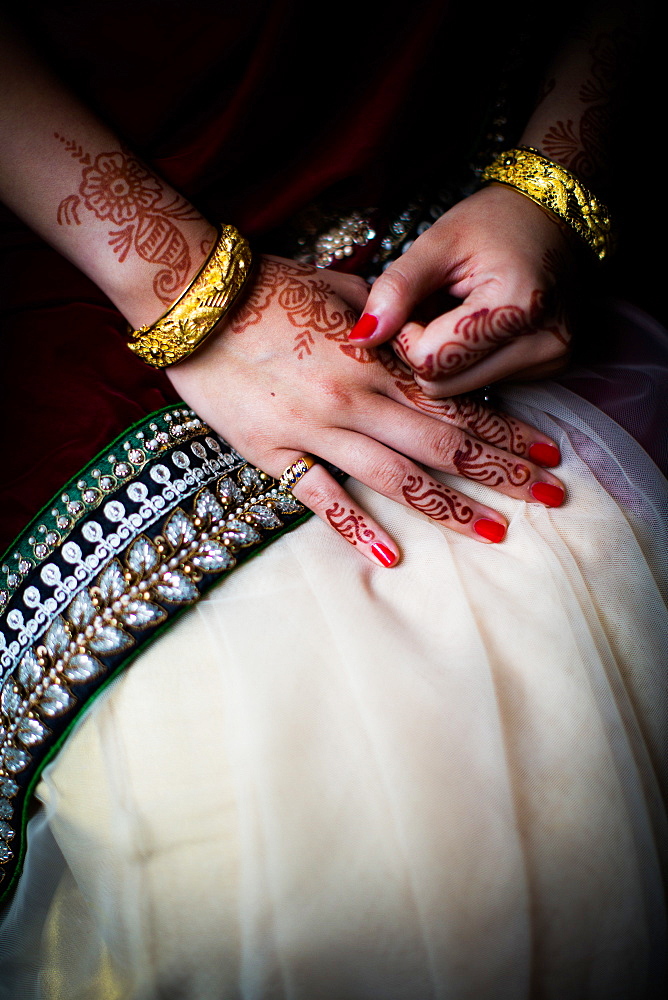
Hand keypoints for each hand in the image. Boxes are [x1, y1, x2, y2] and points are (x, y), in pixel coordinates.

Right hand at [166, 256, 565, 566]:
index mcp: (375, 359)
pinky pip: (321, 497)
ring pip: (396, 477)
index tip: (546, 453)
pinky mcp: (275, 453)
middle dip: (501, 473)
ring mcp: (316, 430)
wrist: (195, 302)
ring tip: (495, 531)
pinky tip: (392, 554)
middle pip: (443, 443)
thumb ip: (384, 316)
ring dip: (450, 506)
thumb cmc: (266, 286)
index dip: (506, 431)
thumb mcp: (336, 289)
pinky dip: (357, 527)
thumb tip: (416, 330)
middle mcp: (356, 399)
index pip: (456, 402)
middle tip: (550, 498)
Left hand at [349, 185, 574, 396]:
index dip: (407, 335)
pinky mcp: (550, 368)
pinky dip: (468, 361)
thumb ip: (397, 288)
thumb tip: (361, 338)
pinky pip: (481, 384)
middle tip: (432, 308)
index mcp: (517, 305)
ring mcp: (550, 360)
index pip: (430, 360)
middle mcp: (542, 342)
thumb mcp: (439, 242)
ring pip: (458, 392)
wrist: (553, 217)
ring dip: (444, 359)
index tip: (415, 302)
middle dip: (423, 352)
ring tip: (457, 315)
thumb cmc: (494, 222)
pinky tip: (477, 327)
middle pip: (442, 386)